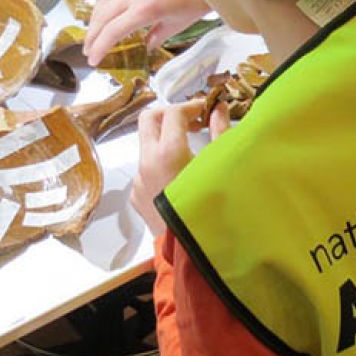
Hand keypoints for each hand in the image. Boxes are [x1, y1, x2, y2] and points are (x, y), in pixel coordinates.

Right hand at [84, 0, 211, 64]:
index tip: (93, 59)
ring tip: (94, 30)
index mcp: (145, 9)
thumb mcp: (180, 23)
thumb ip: (158, 36)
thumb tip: (147, 44)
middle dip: (92, 35)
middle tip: (88, 48)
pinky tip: (107, 3)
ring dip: (97, 16)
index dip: (99, 48)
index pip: (112, 32)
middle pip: (103, 16)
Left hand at [130, 101, 230, 236]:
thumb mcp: (220, 165)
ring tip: (188, 148)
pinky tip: (178, 177)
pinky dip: (160, 163)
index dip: (192, 106)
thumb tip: (219, 108)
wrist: (191, 249)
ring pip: (145, 145)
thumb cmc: (211, 206)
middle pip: (148, 118)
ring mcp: (138, 179)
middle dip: (170, 113)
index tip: (207, 111)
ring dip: (164, 139)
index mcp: (168, 151)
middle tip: (191, 119)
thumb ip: (220, 132)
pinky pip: (145, 170)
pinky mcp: (136, 195)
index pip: (174, 112)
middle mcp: (146, 161)